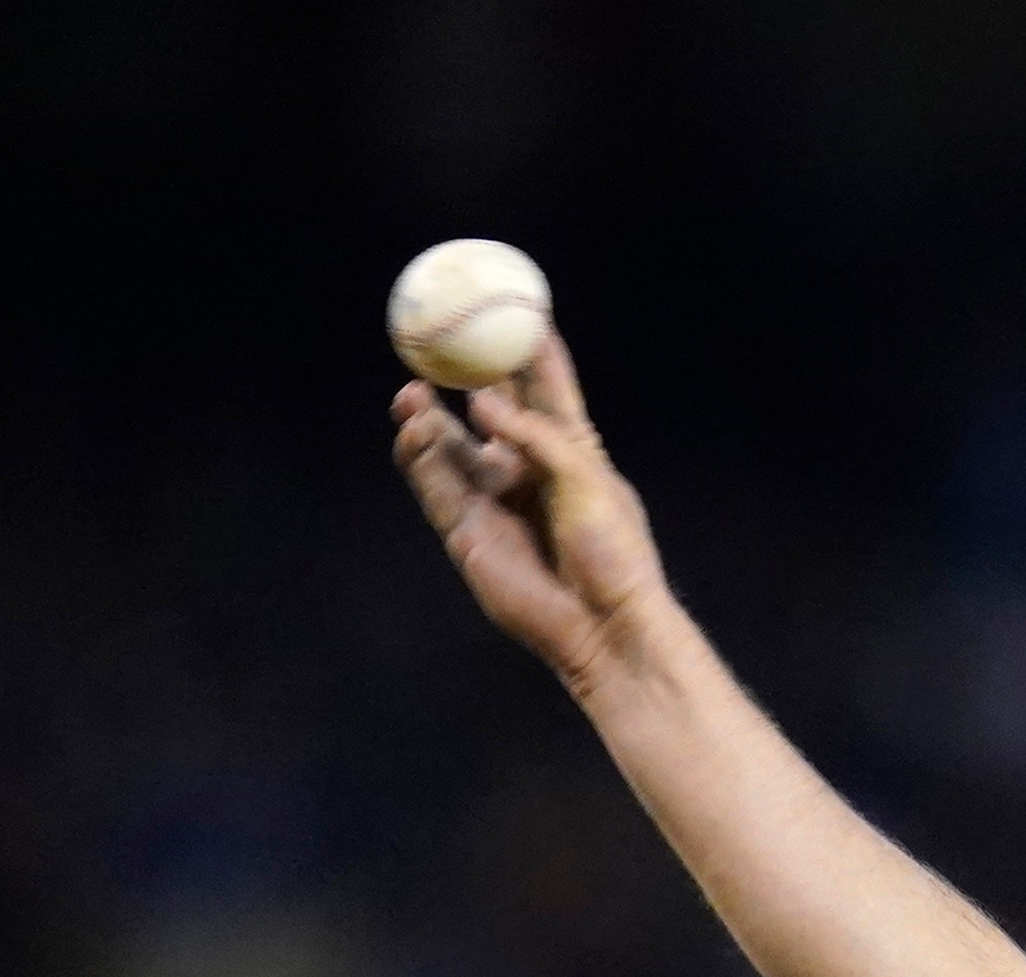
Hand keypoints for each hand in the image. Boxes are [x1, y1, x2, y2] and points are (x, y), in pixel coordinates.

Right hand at [390, 330, 668, 692]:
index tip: (514, 302)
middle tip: (438, 341)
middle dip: (463, 374)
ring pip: (450, 444)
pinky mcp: (466, 529)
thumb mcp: (587, 480)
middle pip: (488, 408)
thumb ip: (537, 438)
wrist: (602, 624)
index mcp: (571, 450)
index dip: (530, 347)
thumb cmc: (612, 552)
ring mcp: (494, 498)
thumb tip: (482, 407)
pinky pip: (433, 482)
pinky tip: (414, 429)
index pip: (546, 387)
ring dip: (429, 415)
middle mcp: (528, 468)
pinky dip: (419, 454)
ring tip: (413, 390)